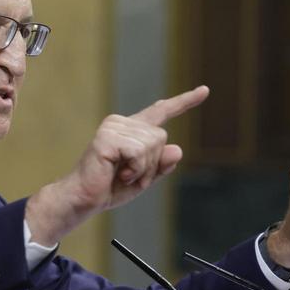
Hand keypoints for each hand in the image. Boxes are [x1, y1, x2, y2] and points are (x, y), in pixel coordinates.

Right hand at [26, 86, 209, 244]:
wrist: (83, 199)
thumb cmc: (110, 188)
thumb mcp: (145, 178)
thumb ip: (161, 165)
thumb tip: (177, 149)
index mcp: (132, 130)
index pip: (161, 111)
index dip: (184, 101)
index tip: (205, 90)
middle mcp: (123, 123)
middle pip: (161, 138)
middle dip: (152, 165)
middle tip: (129, 176)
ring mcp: (113, 127)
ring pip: (152, 146)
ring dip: (142, 170)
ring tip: (121, 175)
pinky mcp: (107, 137)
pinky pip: (139, 153)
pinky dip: (134, 169)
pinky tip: (117, 172)